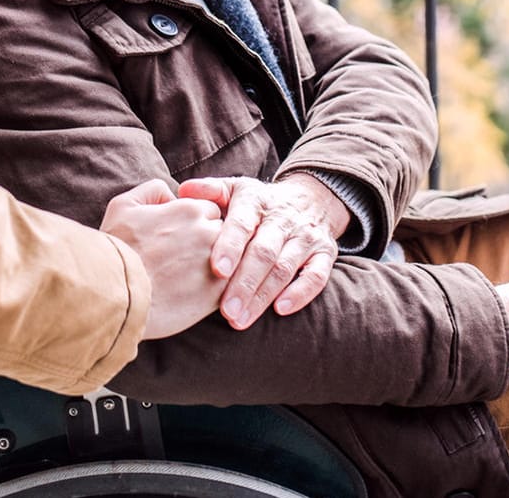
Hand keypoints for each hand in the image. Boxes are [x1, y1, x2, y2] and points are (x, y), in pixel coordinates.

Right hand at [101, 179, 229, 339]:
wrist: (116, 298)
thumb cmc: (116, 251)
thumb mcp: (123, 206)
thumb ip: (152, 191)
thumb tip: (171, 194)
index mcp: (190, 210)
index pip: (210, 209)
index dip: (196, 222)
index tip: (182, 236)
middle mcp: (209, 233)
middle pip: (222, 231)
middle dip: (210, 240)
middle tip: (186, 256)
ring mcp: (217, 264)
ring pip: (230, 259)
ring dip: (218, 264)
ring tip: (191, 276)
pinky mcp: (218, 294)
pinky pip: (229, 285)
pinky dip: (218, 287)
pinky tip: (196, 293)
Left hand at [177, 175, 347, 329]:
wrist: (309, 199)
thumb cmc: (257, 203)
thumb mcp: (234, 189)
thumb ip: (210, 191)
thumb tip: (183, 191)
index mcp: (255, 201)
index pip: (243, 223)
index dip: (230, 246)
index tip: (217, 270)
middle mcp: (283, 218)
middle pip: (264, 252)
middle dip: (244, 283)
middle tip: (226, 310)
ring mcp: (306, 236)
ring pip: (285, 267)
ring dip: (263, 296)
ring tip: (240, 320)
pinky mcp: (325, 253)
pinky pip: (317, 276)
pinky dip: (300, 294)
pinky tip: (280, 310)